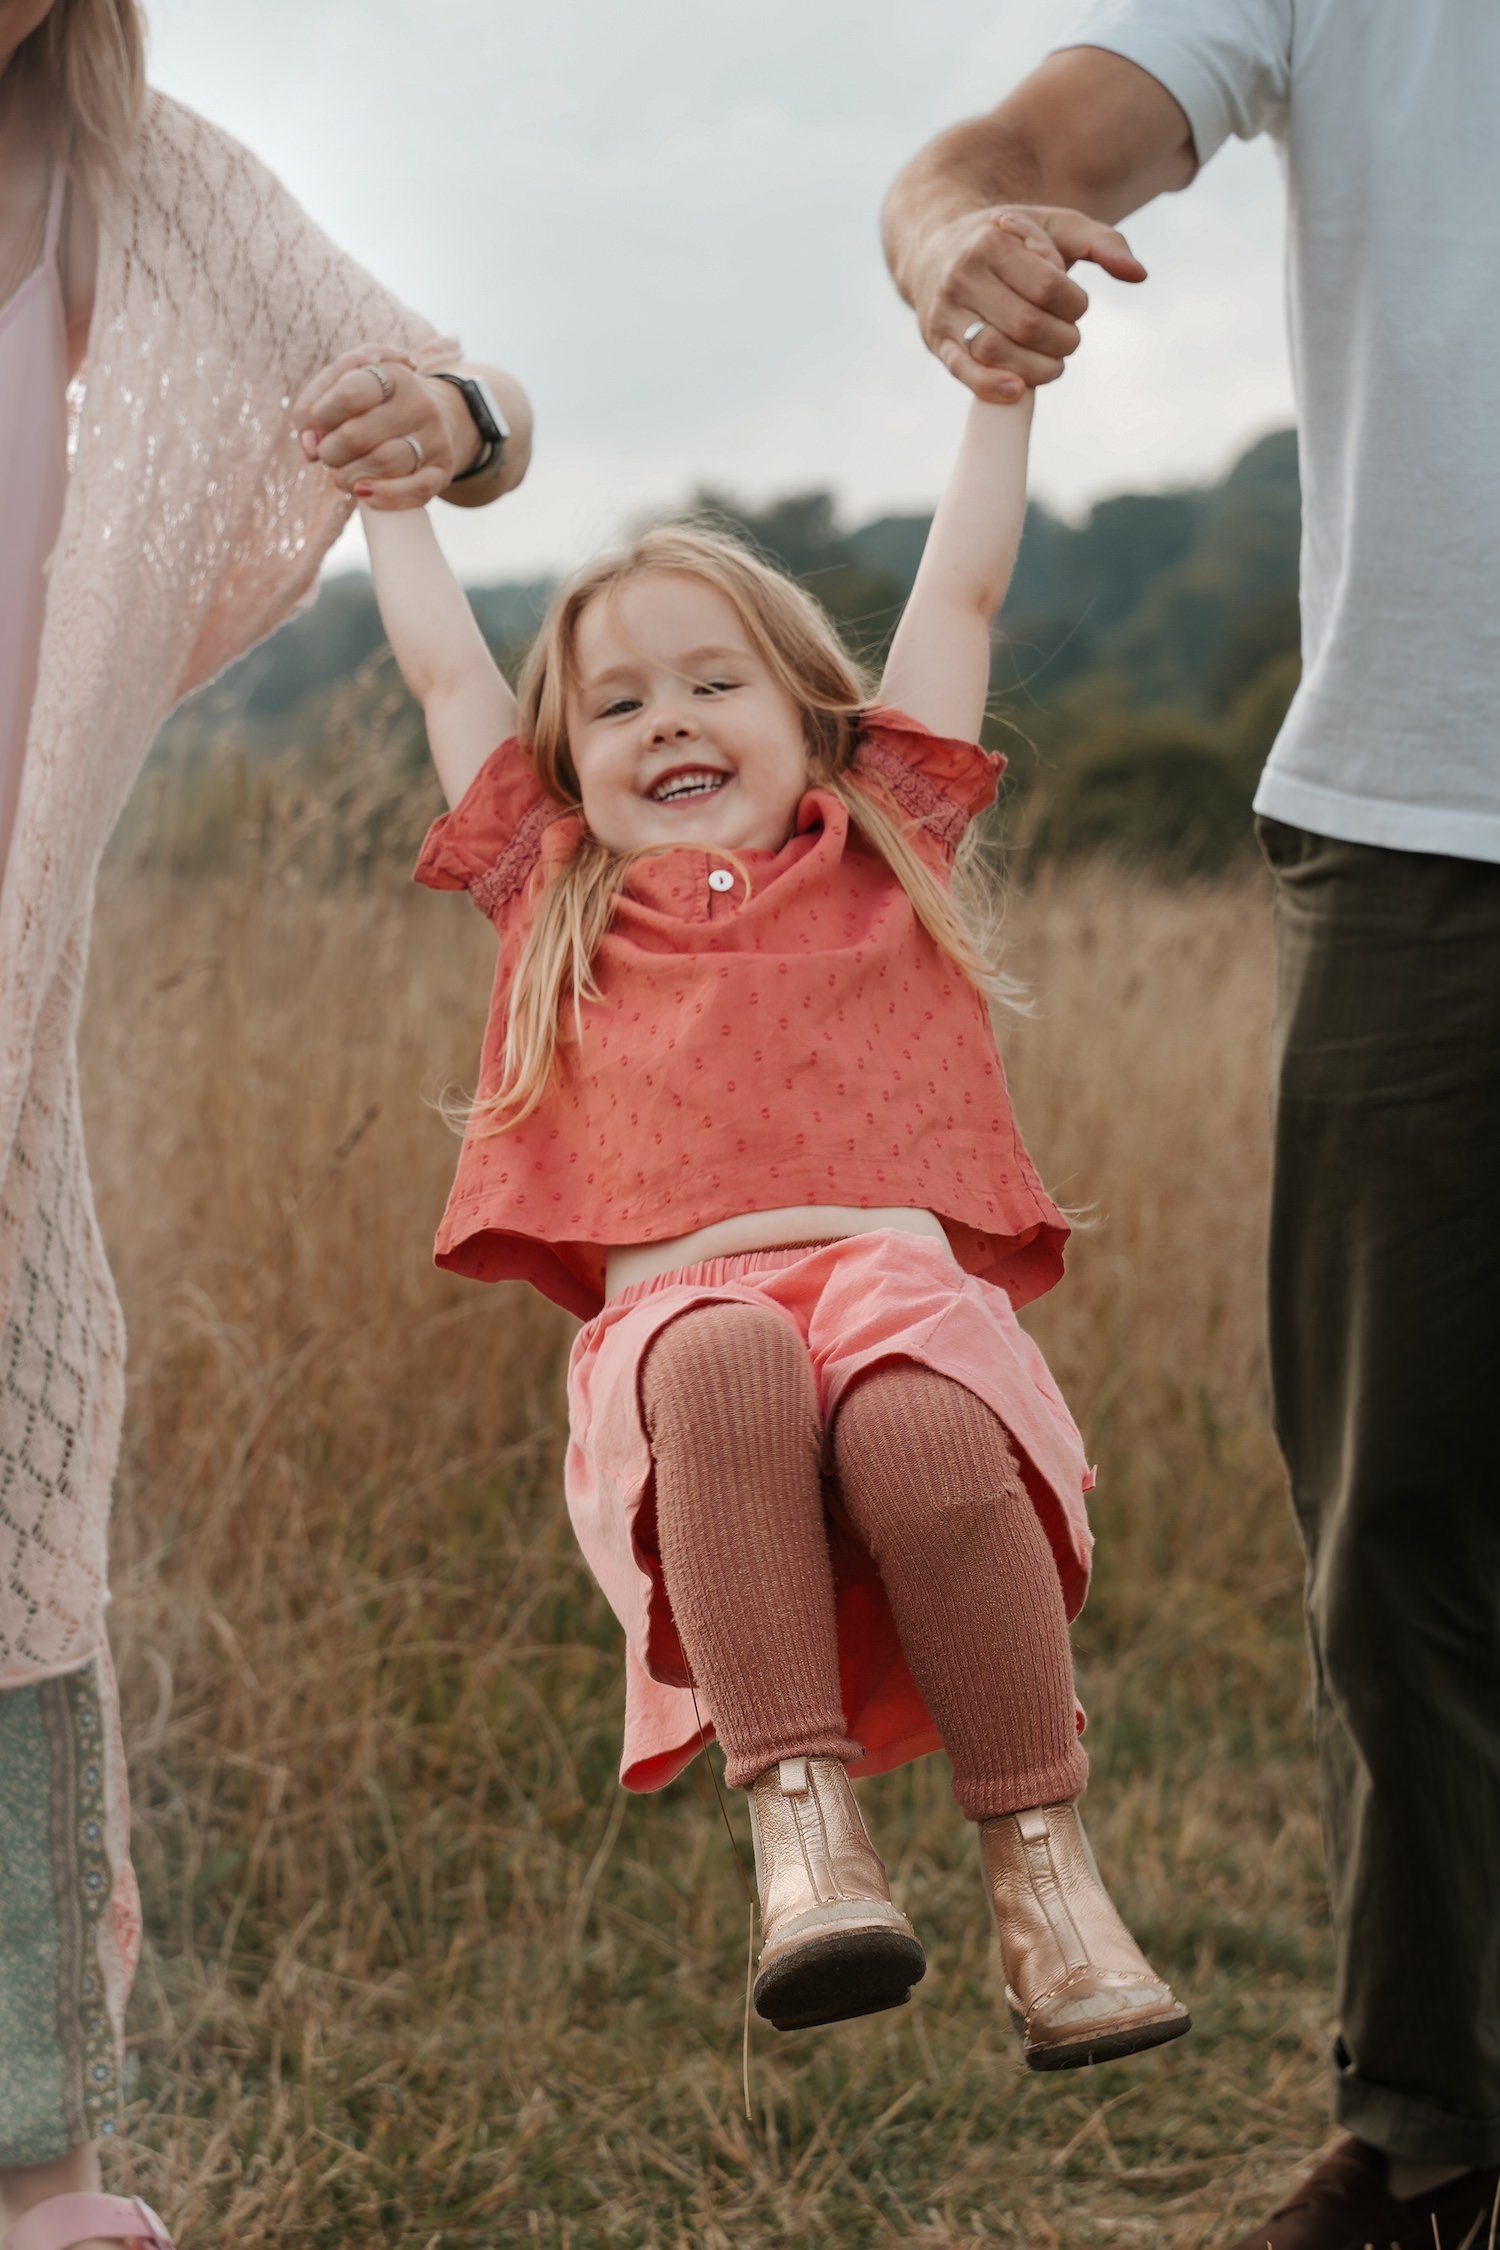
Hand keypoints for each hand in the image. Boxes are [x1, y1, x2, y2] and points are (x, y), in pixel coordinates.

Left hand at [292, 344, 479, 506]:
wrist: (440, 417)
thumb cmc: (379, 403)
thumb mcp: (347, 385)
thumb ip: (314, 406)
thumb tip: (310, 447)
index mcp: (393, 374)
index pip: (349, 394)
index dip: (323, 415)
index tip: (320, 423)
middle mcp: (418, 403)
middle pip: (358, 436)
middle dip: (331, 452)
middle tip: (328, 454)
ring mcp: (434, 438)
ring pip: (384, 464)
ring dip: (349, 477)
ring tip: (342, 477)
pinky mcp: (442, 471)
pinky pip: (414, 490)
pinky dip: (382, 496)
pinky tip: (364, 493)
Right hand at [917, 206, 1146, 402]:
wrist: (934, 247)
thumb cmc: (1009, 240)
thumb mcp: (1053, 227)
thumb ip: (1102, 243)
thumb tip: (1139, 275)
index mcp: (994, 242)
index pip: (1049, 287)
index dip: (1075, 306)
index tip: (1076, 306)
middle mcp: (964, 275)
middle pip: (1026, 324)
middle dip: (1062, 340)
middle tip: (1069, 339)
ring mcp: (946, 311)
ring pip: (995, 352)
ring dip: (1036, 368)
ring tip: (1052, 364)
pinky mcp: (936, 342)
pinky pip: (963, 372)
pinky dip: (992, 387)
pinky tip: (1018, 391)